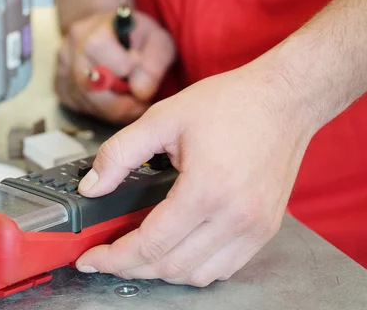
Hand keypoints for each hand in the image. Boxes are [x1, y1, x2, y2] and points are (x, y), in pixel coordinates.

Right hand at [55, 10, 175, 123]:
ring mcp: (61, 69)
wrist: (107, 31)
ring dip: (112, 109)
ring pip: (85, 102)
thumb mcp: (157, 40)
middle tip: (139, 102)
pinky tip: (112, 100)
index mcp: (94, 30)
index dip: (126, 70)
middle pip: (89, 87)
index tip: (143, 75)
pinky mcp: (60, 87)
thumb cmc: (136, 37)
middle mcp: (70, 48)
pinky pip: (79, 107)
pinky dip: (100, 110)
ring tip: (129, 99)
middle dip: (120, 102)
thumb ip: (154, 64)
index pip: (101, 54)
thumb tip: (140, 92)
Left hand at [74, 64, 318, 285]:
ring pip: (198, 275)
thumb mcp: (163, 118)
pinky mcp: (265, 228)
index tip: (92, 259)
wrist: (284, 99)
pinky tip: (176, 250)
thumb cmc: (231, 103)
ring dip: (162, 272)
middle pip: (171, 266)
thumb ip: (119, 154)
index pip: (151, 244)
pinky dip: (194, 268)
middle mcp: (235, 216)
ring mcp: (255, 227)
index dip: (114, 258)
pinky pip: (225, 267)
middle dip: (131, 268)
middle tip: (108, 257)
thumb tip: (91, 186)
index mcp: (207, 189)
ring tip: (138, 255)